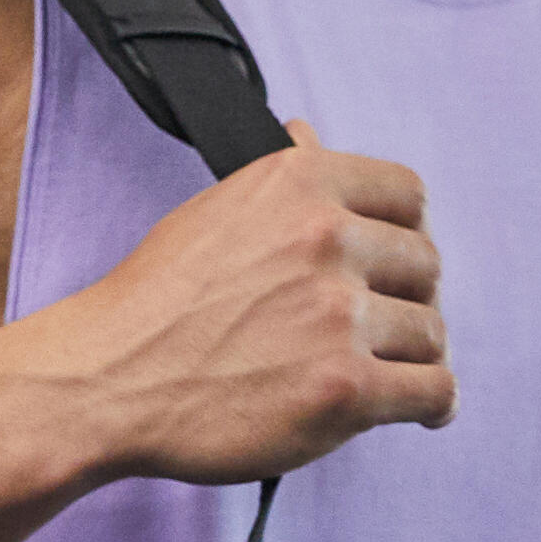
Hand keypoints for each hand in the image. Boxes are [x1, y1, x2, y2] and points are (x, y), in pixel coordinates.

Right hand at [23, 126, 453, 483]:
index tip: (396, 261)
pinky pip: (433, 391)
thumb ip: (280, 178)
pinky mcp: (345, 389)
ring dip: (415, 355)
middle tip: (384, 324)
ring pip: (431, 331)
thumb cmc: (152, 303)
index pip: (407, 193)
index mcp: (299, 183)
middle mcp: (327, 239)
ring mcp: (340, 316)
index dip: (407, 231)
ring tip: (390, 370)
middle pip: (426, 264)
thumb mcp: (213, 208)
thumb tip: (309, 133)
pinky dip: (434, 403)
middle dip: (409, 297)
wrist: (106, 380)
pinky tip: (422, 408)